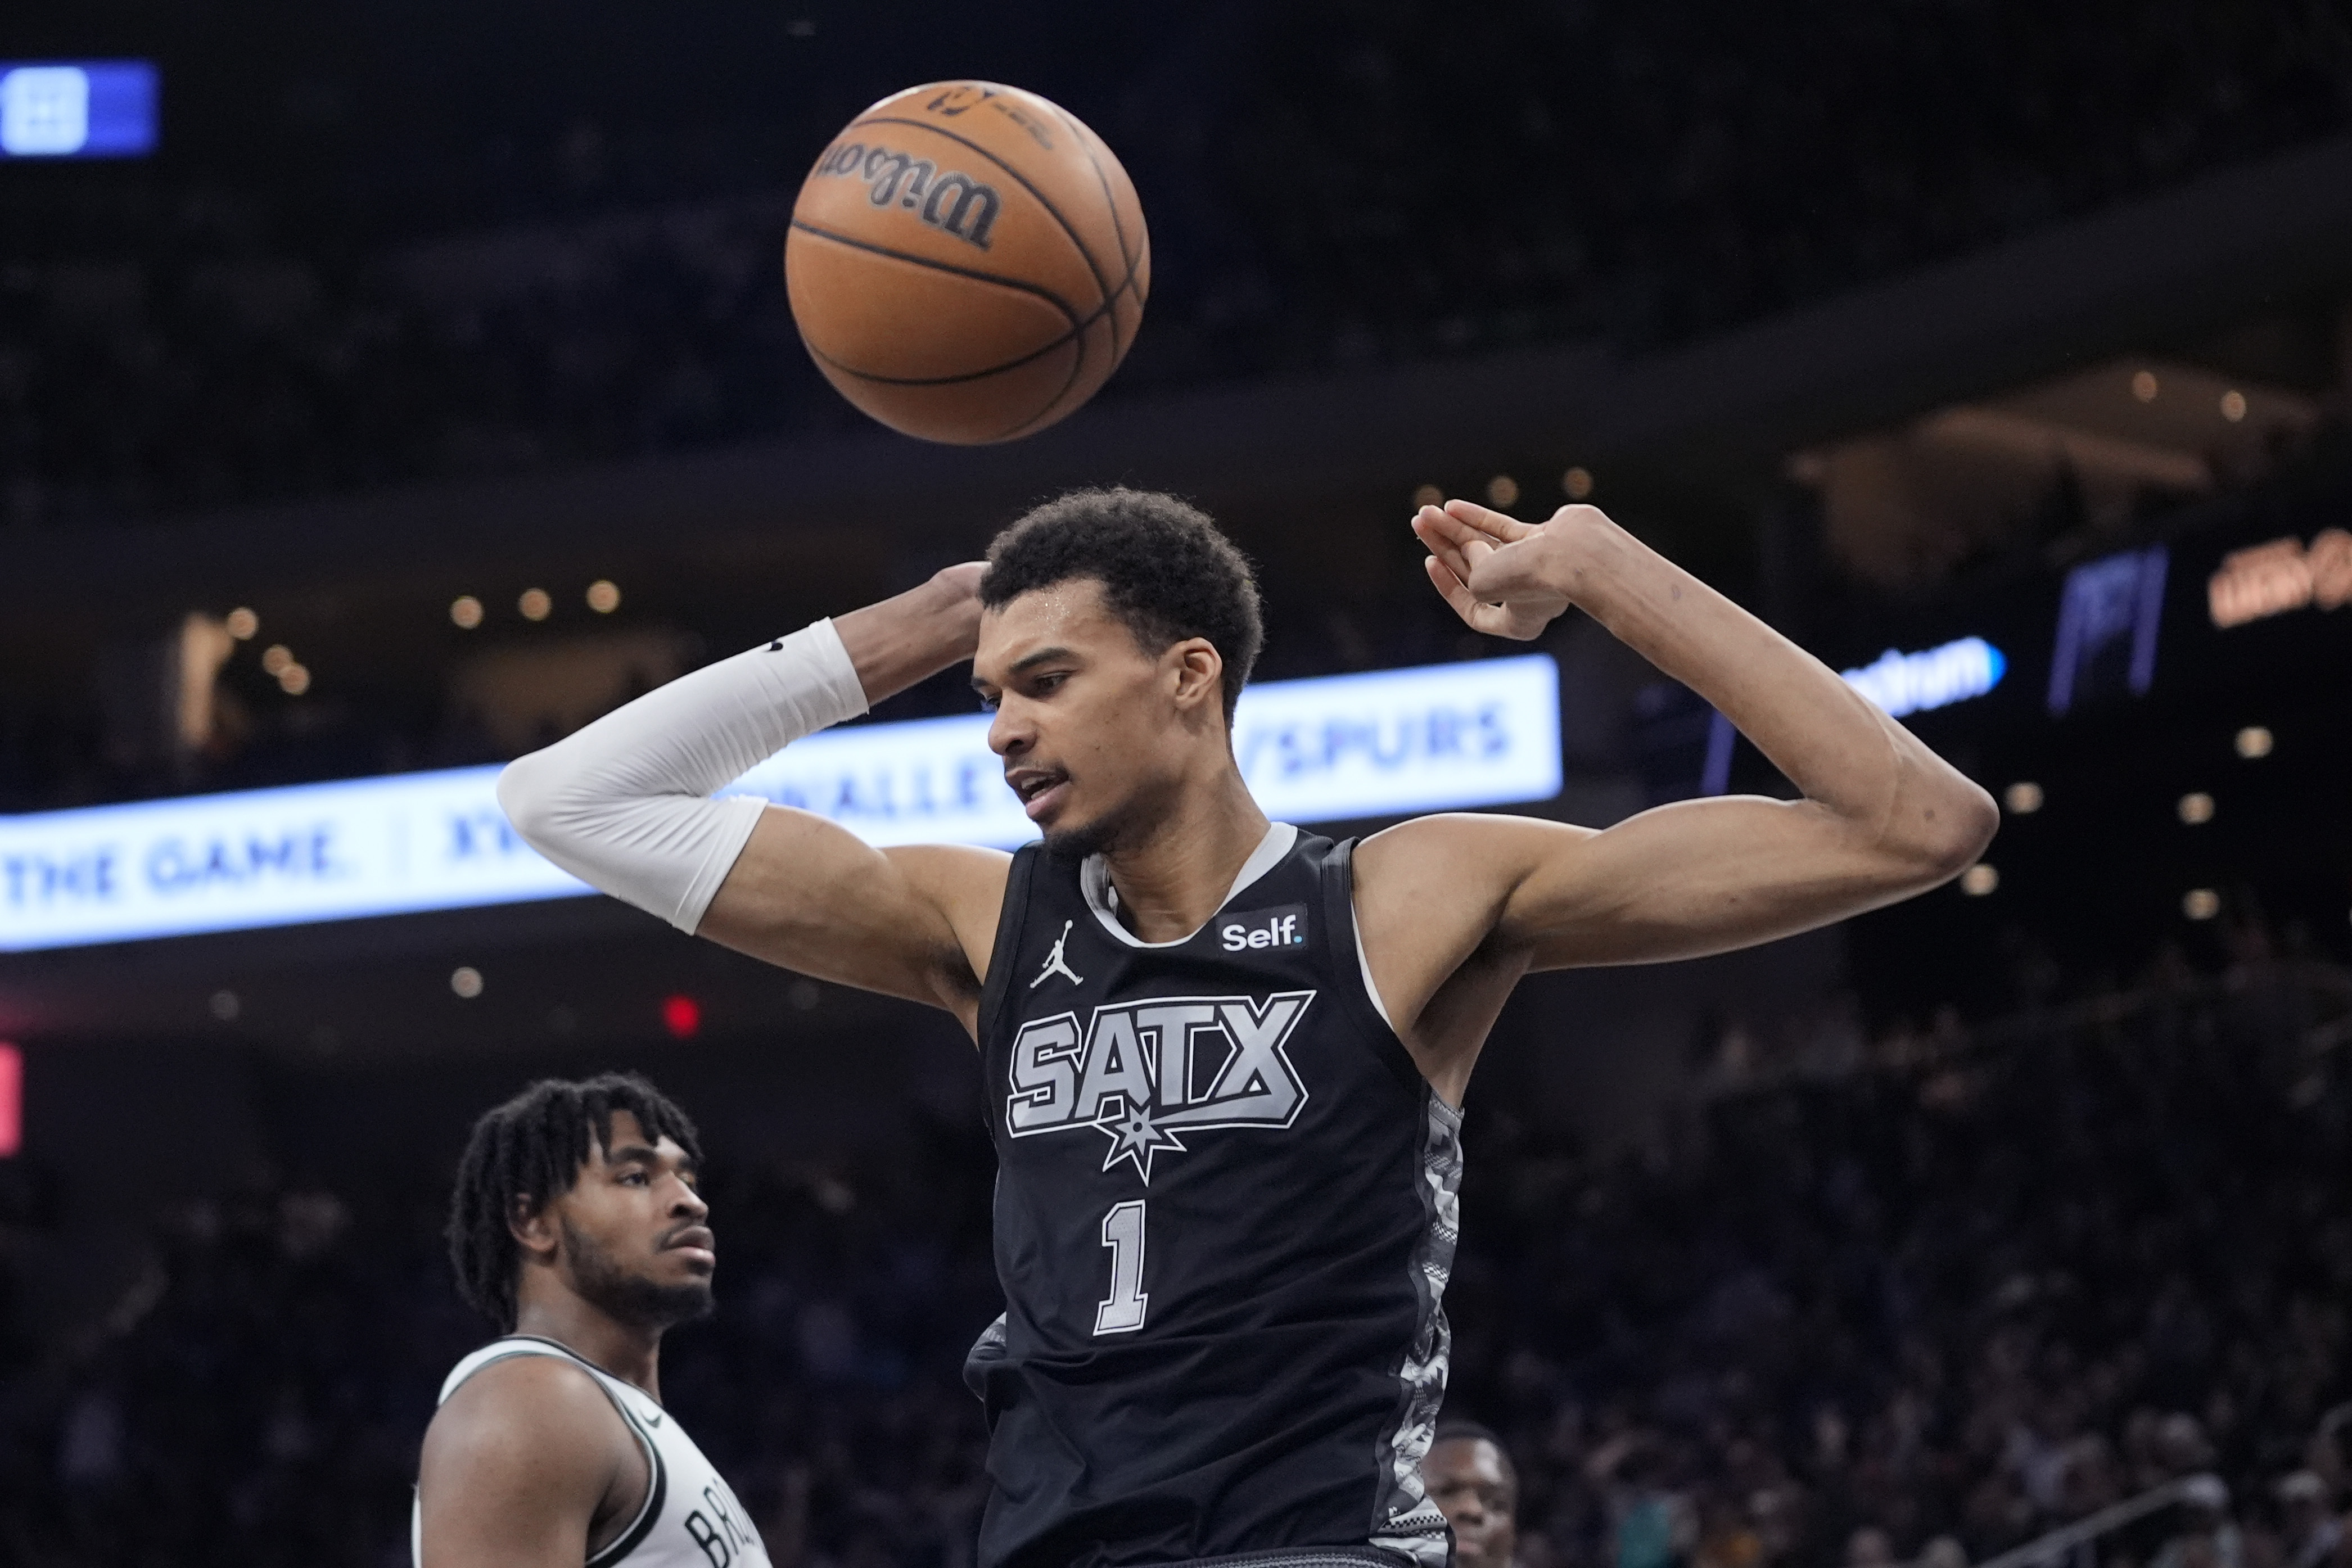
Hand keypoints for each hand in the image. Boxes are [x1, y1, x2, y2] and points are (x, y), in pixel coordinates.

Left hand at [1412, 500, 1575, 640]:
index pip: (1475, 610)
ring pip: (1488, 546)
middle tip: (1418, 523)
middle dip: (1445, 547)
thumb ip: (1474, 565)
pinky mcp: (1546, 539)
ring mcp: (1539, 567)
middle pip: (1476, 572)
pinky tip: (1453, 507)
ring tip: (1428, 511)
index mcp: (1518, 623)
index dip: (1448, 587)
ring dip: (1456, 528)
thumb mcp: (1483, 582)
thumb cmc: (1531, 580)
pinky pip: (1504, 529)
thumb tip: (1474, 544)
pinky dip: (1479, 518)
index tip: (1430, 563)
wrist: (1579, 553)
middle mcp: (1528, 597)